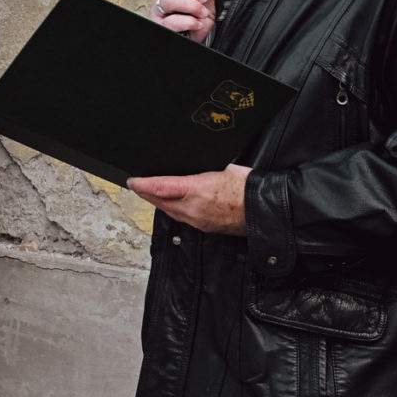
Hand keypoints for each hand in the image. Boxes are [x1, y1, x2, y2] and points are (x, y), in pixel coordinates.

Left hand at [127, 164, 250, 235]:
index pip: (160, 187)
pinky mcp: (205, 227)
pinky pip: (182, 218)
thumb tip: (196, 169)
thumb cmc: (249, 188)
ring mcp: (198, 220)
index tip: (131, 181)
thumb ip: (204, 171)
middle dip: (146, 193)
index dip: (142, 184)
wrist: (264, 211)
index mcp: (197, 190)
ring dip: (158, 202)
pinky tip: (172, 204)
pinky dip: (173, 209)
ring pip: (170, 211)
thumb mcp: (225, 168)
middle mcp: (193, 208)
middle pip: (160, 201)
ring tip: (150, 194)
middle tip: (136, 186)